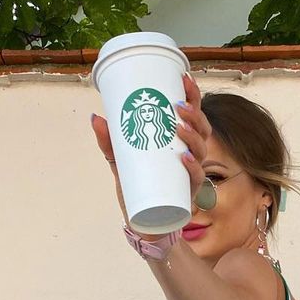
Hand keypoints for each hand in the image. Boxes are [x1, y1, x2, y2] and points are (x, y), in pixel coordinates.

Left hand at [91, 71, 210, 227]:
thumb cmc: (137, 187)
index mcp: (179, 140)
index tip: (185, 77)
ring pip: (202, 149)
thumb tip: (96, 117)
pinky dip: (192, 167)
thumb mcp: (120, 161)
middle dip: (194, 113)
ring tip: (179, 128)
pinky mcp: (188, 193)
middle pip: (203, 128)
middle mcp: (191, 154)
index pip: (192, 113)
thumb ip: (109, 141)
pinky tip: (184, 157)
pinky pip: (195, 178)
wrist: (143, 222)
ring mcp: (191, 173)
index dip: (193, 95)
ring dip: (194, 135)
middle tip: (178, 105)